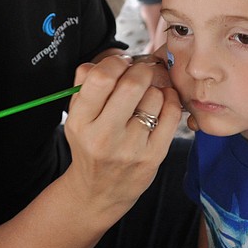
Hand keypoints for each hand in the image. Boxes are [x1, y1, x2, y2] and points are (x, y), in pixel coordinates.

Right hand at [62, 55, 182, 218]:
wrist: (99, 192)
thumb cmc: (89, 144)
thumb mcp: (76, 116)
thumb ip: (86, 82)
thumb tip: (113, 56)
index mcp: (81, 121)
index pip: (100, 78)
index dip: (116, 62)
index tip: (121, 65)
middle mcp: (105, 136)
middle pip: (132, 84)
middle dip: (141, 70)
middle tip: (141, 72)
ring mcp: (132, 148)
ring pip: (155, 96)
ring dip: (155, 87)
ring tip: (147, 94)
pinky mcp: (154, 156)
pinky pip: (171, 113)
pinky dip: (170, 100)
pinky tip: (161, 103)